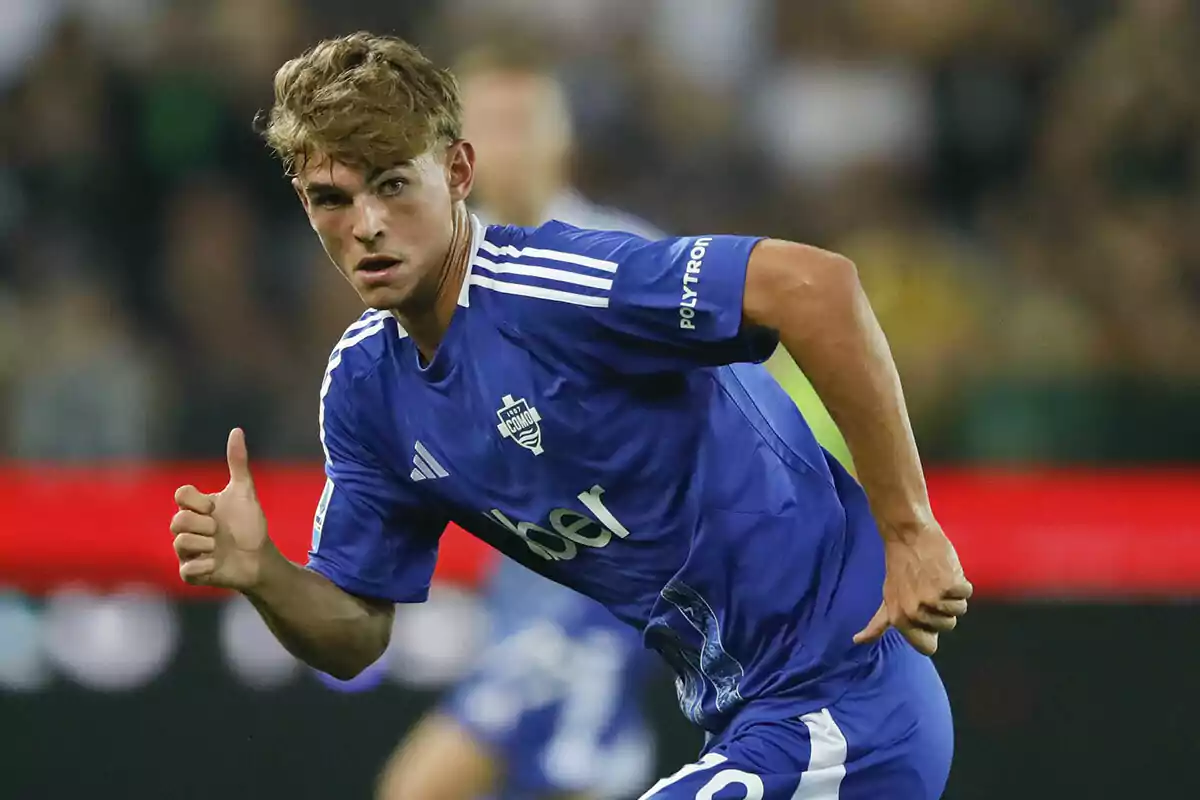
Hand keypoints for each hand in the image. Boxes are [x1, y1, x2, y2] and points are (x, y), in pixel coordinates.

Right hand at [171, 428, 272, 590]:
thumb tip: (237, 430)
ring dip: (206, 544)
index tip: (214, 507)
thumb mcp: (244, 492)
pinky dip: (204, 565)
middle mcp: (188, 529)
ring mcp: (187, 552)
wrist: (260, 557)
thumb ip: (238, 463)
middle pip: (176, 520)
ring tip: (219, 547)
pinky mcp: (192, 574)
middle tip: (219, 531)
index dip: (196, 501)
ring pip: (179, 543)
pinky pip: (186, 570)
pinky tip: (217, 562)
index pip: (180, 495)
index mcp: (197, 508)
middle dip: (203, 525)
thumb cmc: (249, 525)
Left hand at [853, 520, 971, 655]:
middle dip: (943, 608)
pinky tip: (945, 569)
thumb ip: (877, 624)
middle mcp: (916, 613)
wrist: (908, 535)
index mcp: (900, 620)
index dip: (931, 630)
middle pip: (947, 627)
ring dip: (952, 594)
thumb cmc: (899, 567)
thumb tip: (857, 641)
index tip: (925, 611)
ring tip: (935, 578)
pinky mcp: (951, 585)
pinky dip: (961, 581)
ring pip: (959, 610)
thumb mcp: (887, 598)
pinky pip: (966, 593)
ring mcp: (934, 599)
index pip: (928, 648)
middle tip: (928, 586)